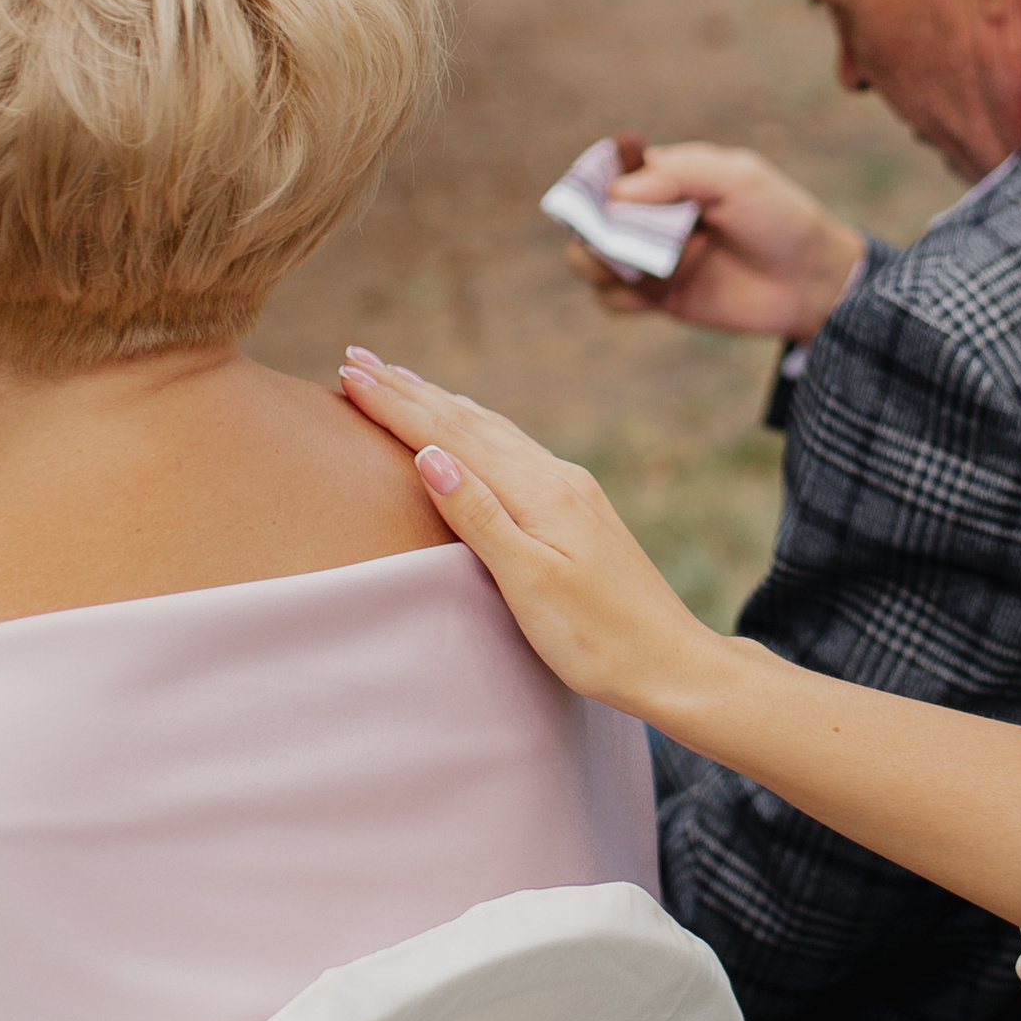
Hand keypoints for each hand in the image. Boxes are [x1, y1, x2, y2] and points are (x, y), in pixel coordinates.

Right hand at [337, 359, 721, 722]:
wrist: (673, 663)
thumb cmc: (600, 638)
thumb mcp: (531, 583)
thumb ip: (479, 515)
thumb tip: (429, 453)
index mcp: (540, 491)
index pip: (451, 435)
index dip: (395, 405)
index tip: (347, 373)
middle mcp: (556, 477)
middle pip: (468, 420)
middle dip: (408, 389)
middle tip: (354, 357)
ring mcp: (571, 490)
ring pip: (492, 429)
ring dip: (440, 401)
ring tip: (399, 378)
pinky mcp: (578, 509)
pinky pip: (513, 449)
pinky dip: (476, 428)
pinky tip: (471, 428)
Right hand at [576, 138, 865, 346]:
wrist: (811, 282)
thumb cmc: (779, 218)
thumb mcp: (737, 178)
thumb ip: (679, 174)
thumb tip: (616, 193)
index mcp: (667, 176)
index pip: (610, 172)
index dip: (593, 182)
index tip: (599, 195)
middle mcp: (651, 216)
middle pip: (591, 217)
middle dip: (593, 228)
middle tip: (618, 238)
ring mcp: (652, 258)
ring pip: (592, 259)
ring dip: (601, 263)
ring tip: (638, 266)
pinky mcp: (658, 298)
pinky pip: (613, 299)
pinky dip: (620, 296)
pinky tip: (653, 293)